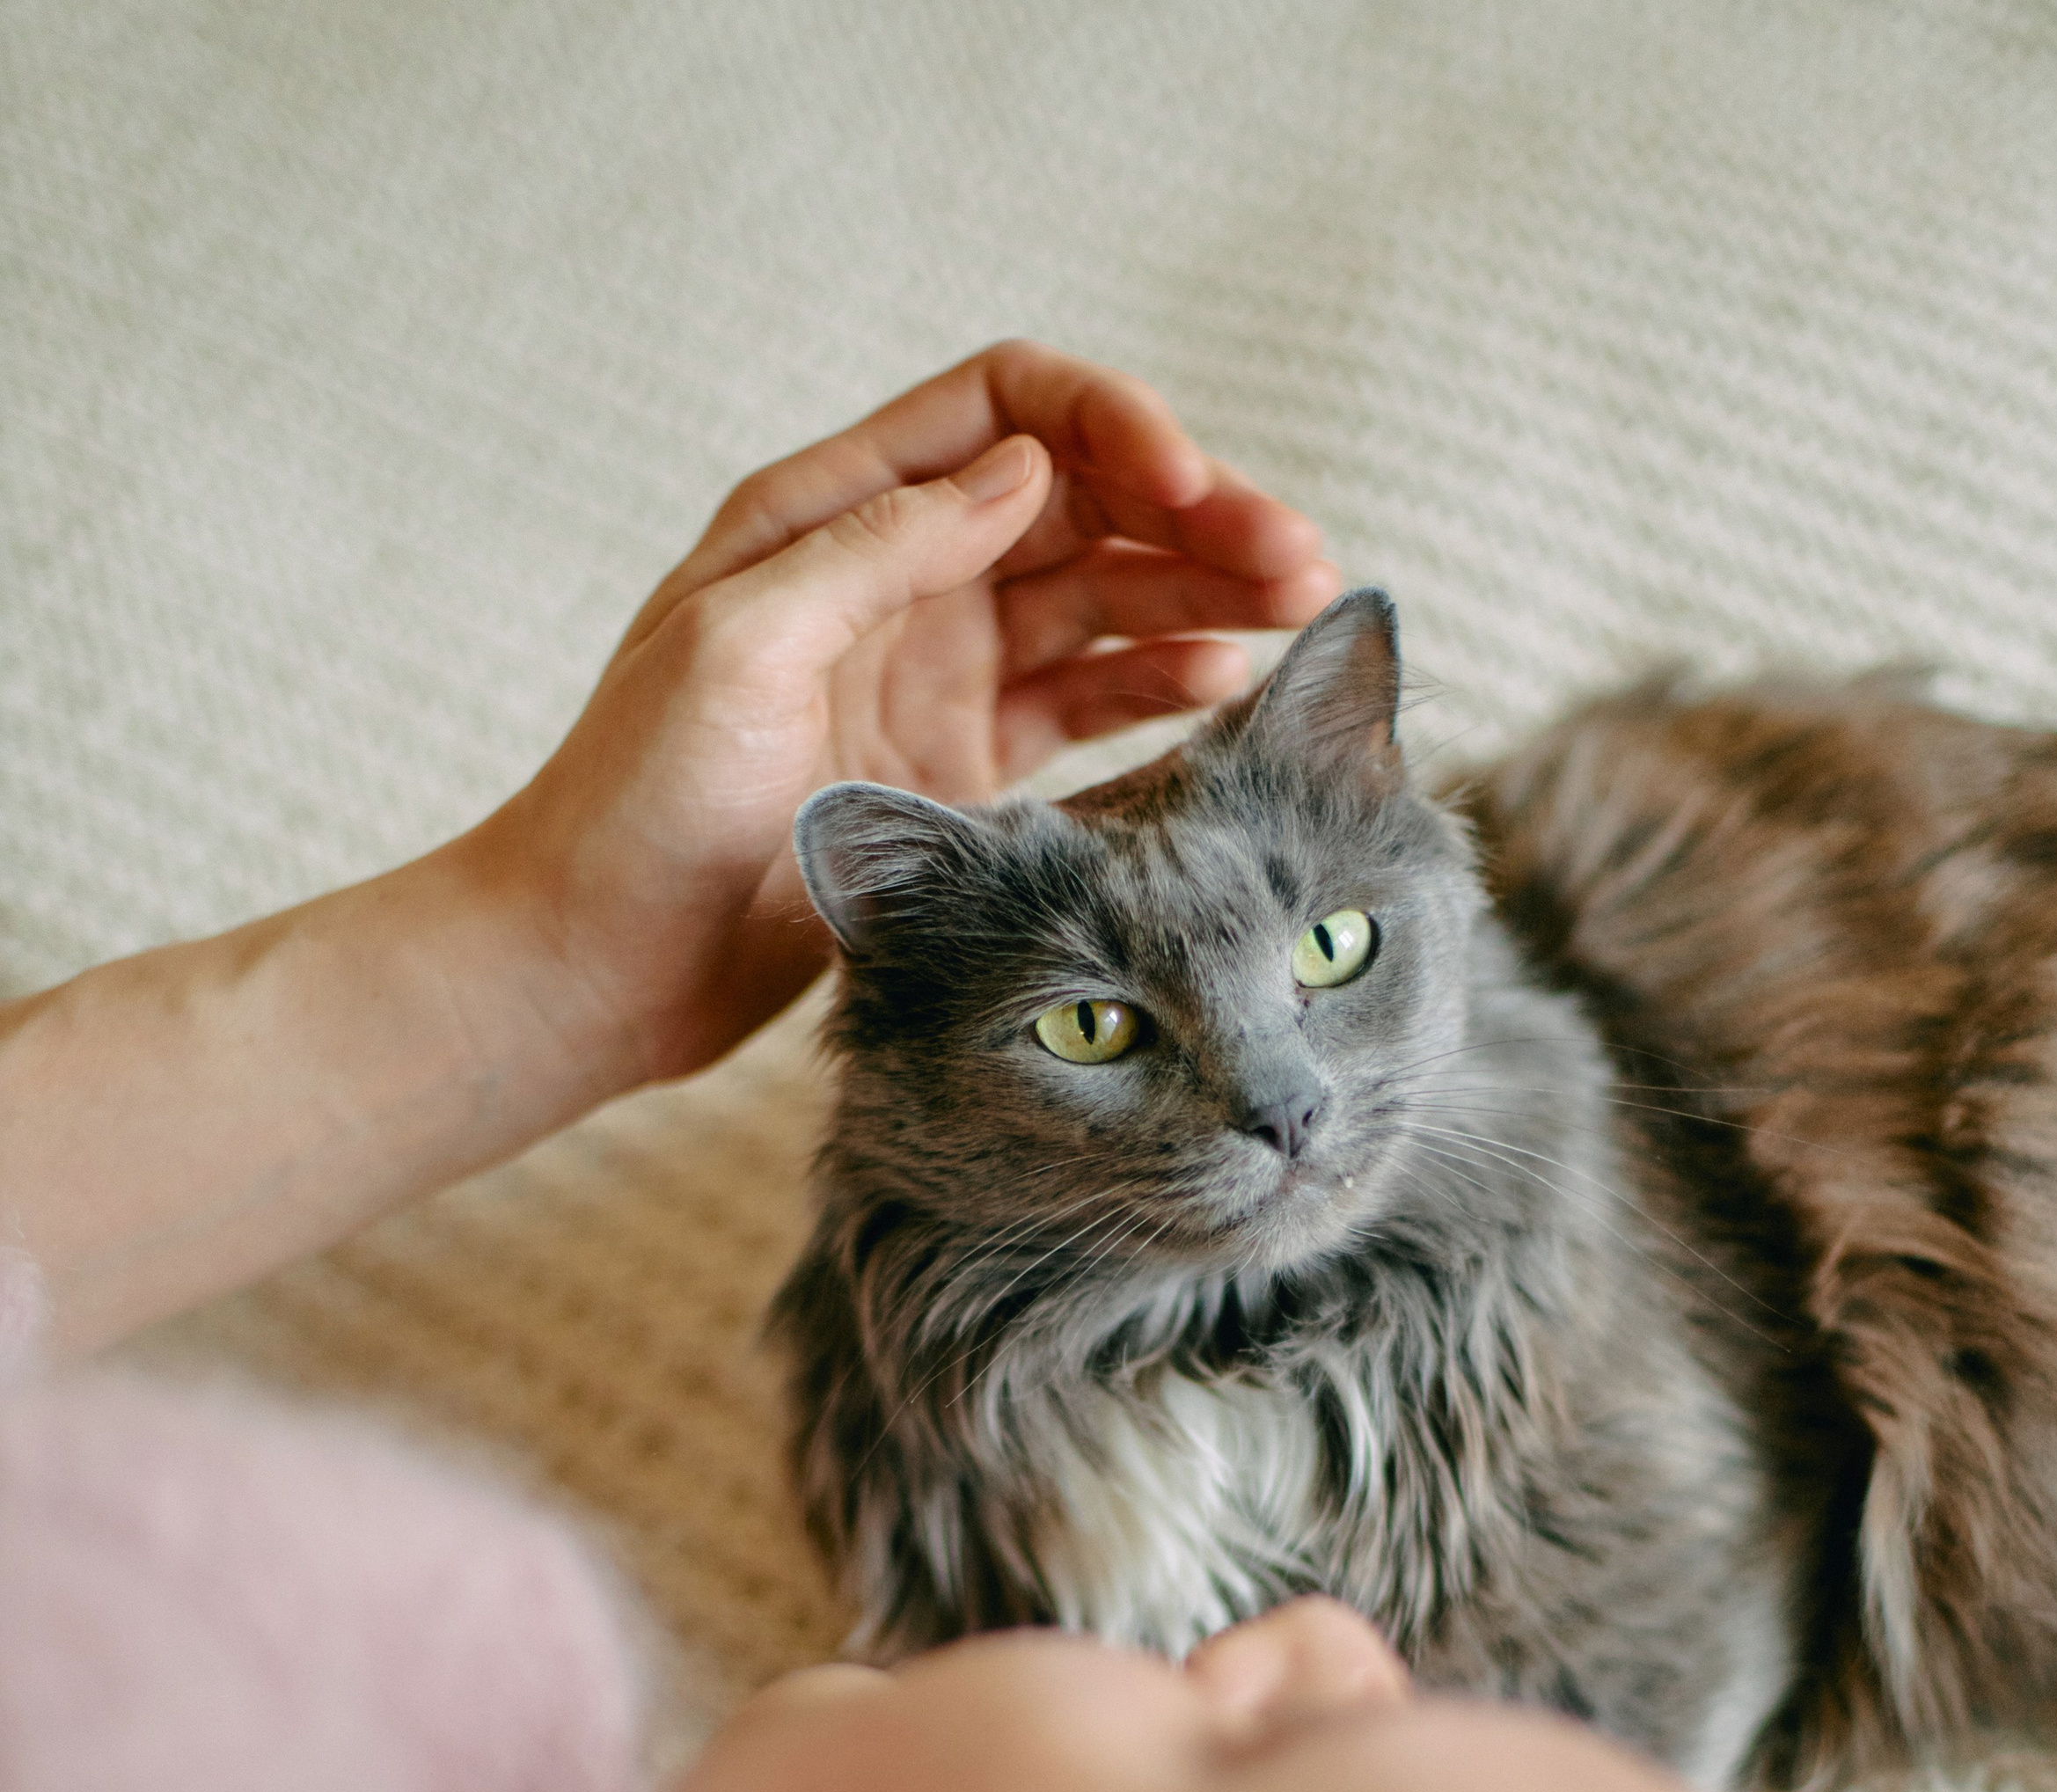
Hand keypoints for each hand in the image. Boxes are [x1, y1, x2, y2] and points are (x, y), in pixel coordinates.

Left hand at [472, 341, 1339, 1096]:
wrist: (604, 963)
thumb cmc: (640, 800)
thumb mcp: (743, 643)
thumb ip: (882, 546)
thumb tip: (1029, 467)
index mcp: (833, 513)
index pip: (1008, 411)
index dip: (1115, 426)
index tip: (1192, 483)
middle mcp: (898, 582)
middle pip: (1083, 508)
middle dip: (1197, 520)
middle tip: (1300, 562)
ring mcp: (936, 679)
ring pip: (1103, 606)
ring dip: (1204, 600)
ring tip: (1299, 616)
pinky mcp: (961, 777)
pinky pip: (1086, 711)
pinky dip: (1161, 691)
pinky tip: (1228, 690)